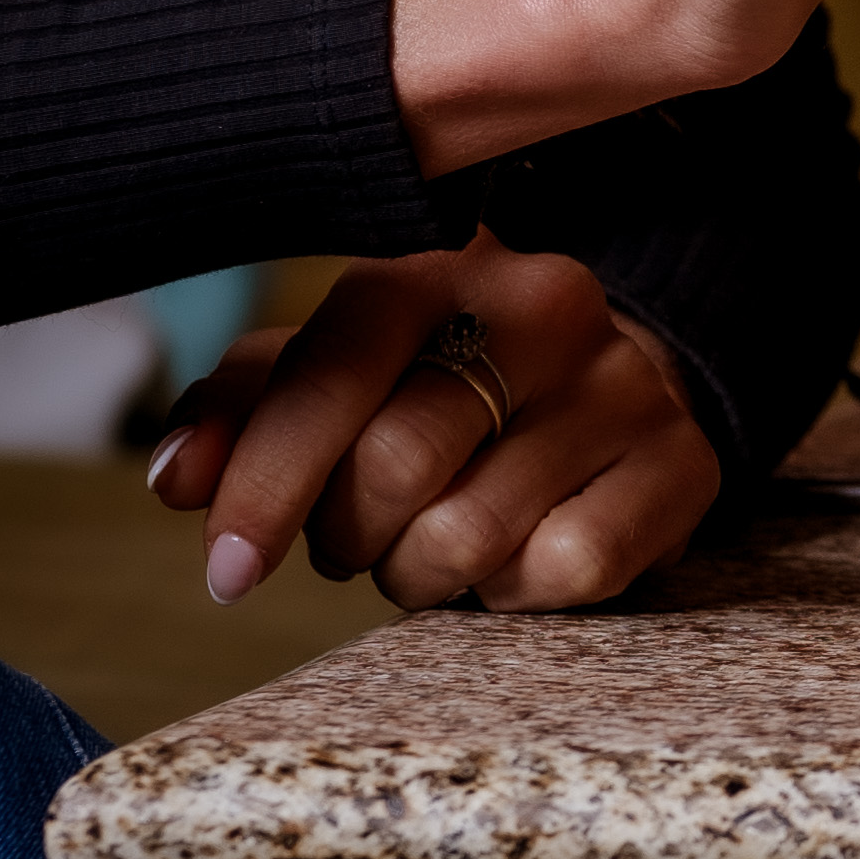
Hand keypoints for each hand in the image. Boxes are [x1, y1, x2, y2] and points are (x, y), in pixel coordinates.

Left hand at [149, 233, 719, 613]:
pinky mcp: (683, 464)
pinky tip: (516, 552)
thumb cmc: (441, 386)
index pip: (333, 368)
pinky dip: (514, 593)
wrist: (617, 385)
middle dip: (349, 536)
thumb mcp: (335, 374)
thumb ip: (243, 409)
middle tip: (357, 538)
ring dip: (420, 574)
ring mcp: (624, 383)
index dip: (265, 479)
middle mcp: (544, 304)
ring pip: (470, 534)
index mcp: (440, 265)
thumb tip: (176, 478)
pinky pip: (562, 570)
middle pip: (395, 467)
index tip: (228, 572)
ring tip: (430, 544)